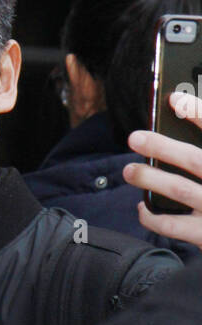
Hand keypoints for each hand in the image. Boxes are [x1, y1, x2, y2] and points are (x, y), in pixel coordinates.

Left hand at [124, 91, 201, 250]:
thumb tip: (183, 118)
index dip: (198, 112)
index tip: (174, 98)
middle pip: (195, 159)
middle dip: (162, 145)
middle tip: (134, 137)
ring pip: (180, 190)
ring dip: (150, 178)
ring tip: (128, 171)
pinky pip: (172, 226)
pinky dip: (152, 216)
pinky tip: (141, 207)